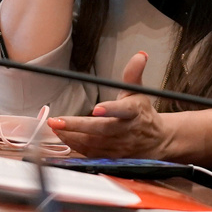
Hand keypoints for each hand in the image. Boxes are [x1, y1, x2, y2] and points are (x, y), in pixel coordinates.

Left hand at [47, 52, 172, 157]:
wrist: (157, 141)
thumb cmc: (143, 113)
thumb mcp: (139, 92)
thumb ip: (133, 74)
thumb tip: (140, 54)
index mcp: (134, 111)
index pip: (123, 110)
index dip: (110, 109)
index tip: (97, 108)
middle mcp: (127, 130)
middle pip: (102, 129)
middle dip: (77, 126)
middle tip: (56, 121)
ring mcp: (120, 145)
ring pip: (93, 142)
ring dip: (71, 136)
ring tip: (54, 127)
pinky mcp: (113, 157)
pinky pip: (91, 153)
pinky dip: (75, 145)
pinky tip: (63, 136)